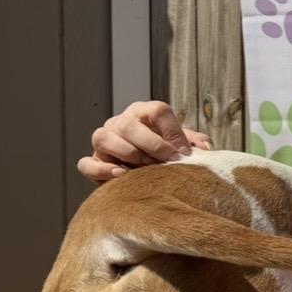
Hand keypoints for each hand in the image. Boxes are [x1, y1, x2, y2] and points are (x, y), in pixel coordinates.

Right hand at [77, 100, 211, 183]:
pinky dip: (102, 170)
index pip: (157, 111)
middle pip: (129, 124)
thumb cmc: (167, 159)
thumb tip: (204, 148)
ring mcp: (105, 141)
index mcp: (144, 114)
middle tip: (168, 163)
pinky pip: (87, 163)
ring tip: (146, 170)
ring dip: (127, 154)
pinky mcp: (95, 162)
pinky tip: (122, 176)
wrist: (148, 181)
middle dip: (152, 145)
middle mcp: (121, 123)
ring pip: (103, 137)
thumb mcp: (182, 149)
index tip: (184, 155)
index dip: (173, 132)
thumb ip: (194, 144)